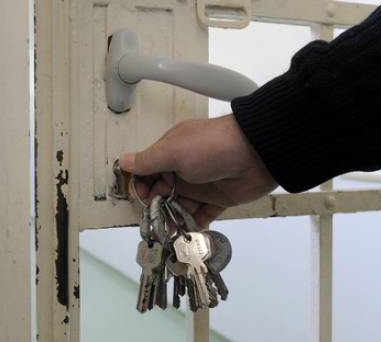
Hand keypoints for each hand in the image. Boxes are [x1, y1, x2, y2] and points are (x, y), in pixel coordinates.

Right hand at [119, 114, 276, 226]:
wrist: (257, 153)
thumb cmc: (211, 147)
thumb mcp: (173, 151)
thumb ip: (148, 161)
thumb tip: (123, 161)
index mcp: (171, 152)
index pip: (148, 171)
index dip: (142, 186)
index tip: (141, 199)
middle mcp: (184, 168)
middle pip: (162, 192)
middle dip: (156, 207)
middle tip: (154, 221)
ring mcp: (201, 185)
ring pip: (180, 206)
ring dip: (173, 219)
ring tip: (169, 233)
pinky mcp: (218, 199)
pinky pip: (201, 215)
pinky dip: (193, 224)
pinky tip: (186, 234)